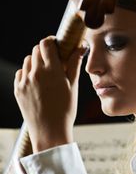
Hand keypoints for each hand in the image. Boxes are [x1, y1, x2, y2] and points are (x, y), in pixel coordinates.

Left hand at [14, 36, 83, 151]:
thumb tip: (81, 46)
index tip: (57, 45)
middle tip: (53, 60)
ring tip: (45, 73)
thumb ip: (74, 63)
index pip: (46, 43)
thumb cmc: (65, 110)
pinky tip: (37, 82)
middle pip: (36, 49)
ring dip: (36, 61)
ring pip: (28, 60)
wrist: (49, 132)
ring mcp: (24, 81)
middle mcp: (35, 73)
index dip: (52, 41)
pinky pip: (20, 73)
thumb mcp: (73, 86)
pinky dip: (28, 73)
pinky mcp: (17, 90)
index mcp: (52, 70)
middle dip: (45, 51)